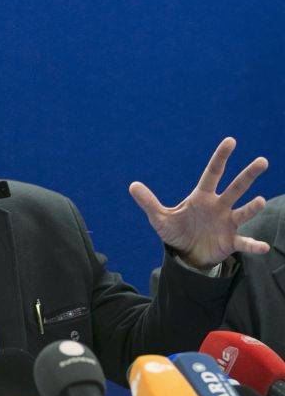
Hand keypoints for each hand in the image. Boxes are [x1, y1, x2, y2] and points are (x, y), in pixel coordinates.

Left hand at [129, 137, 268, 268]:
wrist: (186, 254)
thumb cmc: (176, 231)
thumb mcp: (160, 217)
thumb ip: (149, 202)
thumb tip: (132, 185)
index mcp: (201, 197)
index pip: (212, 173)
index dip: (220, 157)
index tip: (231, 141)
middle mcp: (218, 207)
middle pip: (235, 188)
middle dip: (248, 175)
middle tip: (263, 161)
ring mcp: (227, 223)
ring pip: (242, 212)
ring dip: (252, 208)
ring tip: (259, 201)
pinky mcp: (230, 242)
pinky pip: (244, 243)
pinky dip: (253, 245)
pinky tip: (262, 247)